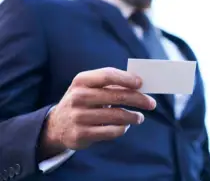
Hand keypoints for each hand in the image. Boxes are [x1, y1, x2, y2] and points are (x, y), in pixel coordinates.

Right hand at [38, 67, 155, 159]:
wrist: (56, 125)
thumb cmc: (82, 101)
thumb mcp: (89, 87)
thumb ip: (111, 84)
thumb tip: (140, 86)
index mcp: (82, 80)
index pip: (107, 75)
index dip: (126, 78)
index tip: (141, 83)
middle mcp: (79, 97)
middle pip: (116, 96)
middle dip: (138, 99)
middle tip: (151, 103)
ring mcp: (78, 116)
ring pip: (116, 116)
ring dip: (133, 116)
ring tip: (140, 117)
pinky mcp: (81, 134)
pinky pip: (111, 131)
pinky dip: (123, 128)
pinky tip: (126, 126)